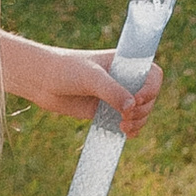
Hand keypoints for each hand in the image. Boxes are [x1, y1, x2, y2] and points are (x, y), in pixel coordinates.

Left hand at [11, 39, 164, 133]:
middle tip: (125, 116)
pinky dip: (131, 129)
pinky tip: (126, 133)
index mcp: (125, 62)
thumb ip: (112, 91)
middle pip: (150, 97)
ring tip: (123, 126)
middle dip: (143, 109)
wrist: (43, 81)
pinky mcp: (107, 110)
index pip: (153, 75)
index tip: (136, 99)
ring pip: (141, 112)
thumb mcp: (91, 78)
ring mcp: (117, 95)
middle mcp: (124, 78)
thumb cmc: (67, 69)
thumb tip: (131, 107)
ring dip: (138, 122)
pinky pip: (127, 122)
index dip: (150, 89)